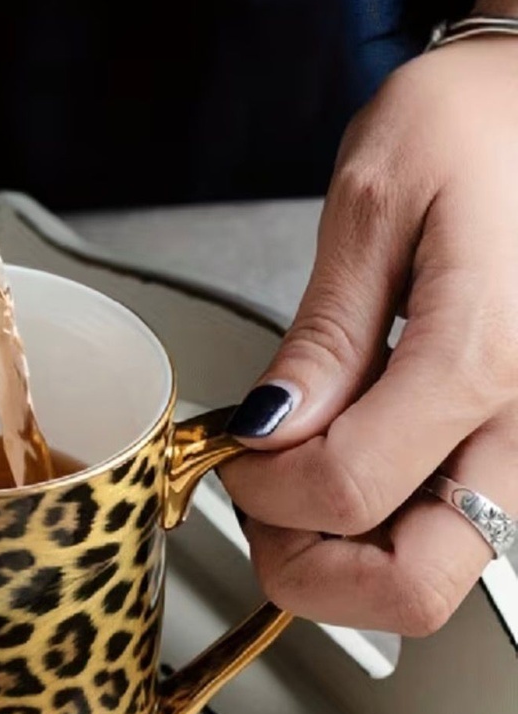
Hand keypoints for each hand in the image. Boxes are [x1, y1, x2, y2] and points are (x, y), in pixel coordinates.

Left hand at [220, 34, 517, 636]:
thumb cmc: (474, 125)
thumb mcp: (375, 204)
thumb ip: (327, 334)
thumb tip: (274, 431)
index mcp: (484, 356)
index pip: (348, 491)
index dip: (262, 488)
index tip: (230, 447)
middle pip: (414, 588)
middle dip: (309, 567)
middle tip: (262, 498)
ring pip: (436, 576)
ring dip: (343, 556)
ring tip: (297, 477)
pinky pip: (450, 530)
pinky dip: (381, 524)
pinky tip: (347, 459)